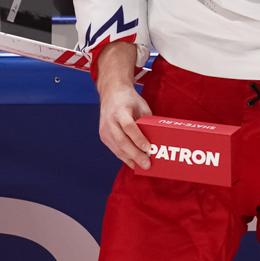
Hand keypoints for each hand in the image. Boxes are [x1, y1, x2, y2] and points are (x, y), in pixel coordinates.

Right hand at [93, 39, 153, 169]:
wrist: (111, 93)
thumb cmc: (129, 100)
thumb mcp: (141, 106)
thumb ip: (146, 122)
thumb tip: (157, 140)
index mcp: (120, 110)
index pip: (128, 127)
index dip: (138, 138)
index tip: (148, 148)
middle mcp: (110, 121)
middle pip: (122, 141)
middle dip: (135, 155)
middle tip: (147, 164)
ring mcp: (104, 130)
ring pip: (117, 148)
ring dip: (130, 159)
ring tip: (142, 167)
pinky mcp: (103, 136)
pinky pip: (115, 150)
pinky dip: (125, 157)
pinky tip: (133, 163)